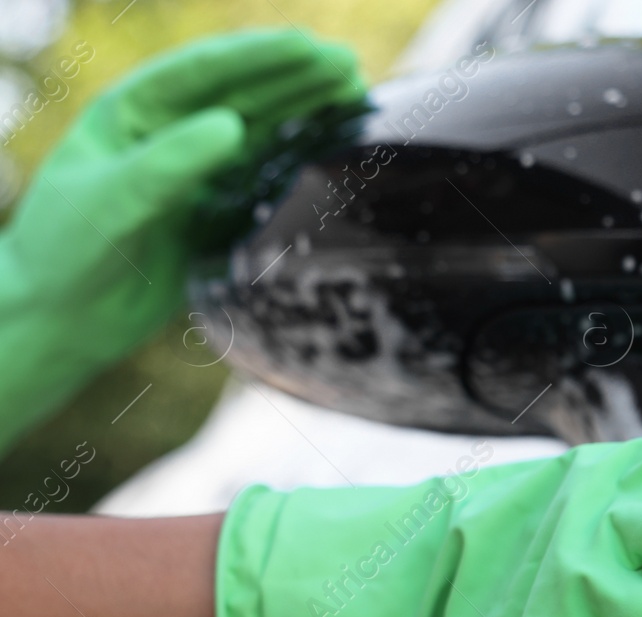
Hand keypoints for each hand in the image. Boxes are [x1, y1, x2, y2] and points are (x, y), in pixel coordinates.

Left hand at [0, 29, 363, 449]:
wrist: (61, 319)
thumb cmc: (68, 252)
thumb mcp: (113, 200)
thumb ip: (171, 163)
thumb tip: (233, 125)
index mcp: (132, 113)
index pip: (204, 74)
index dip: (259, 57)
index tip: (310, 48)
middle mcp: (167, 135)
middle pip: (241, 96)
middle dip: (294, 79)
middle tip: (349, 69)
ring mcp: (194, 173)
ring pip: (259, 133)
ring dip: (304, 113)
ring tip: (355, 97)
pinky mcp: (213, 214)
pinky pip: (264, 179)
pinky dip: (298, 163)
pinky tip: (332, 151)